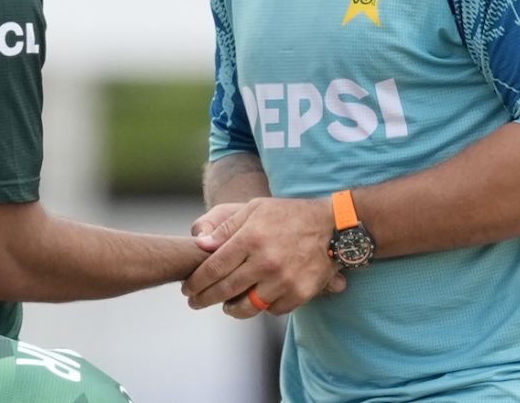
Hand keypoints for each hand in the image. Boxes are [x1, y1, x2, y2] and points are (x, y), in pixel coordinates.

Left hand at [182, 197, 345, 318]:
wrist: (333, 226)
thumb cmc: (288, 215)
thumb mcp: (254, 209)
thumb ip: (225, 227)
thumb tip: (200, 245)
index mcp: (251, 238)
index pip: (213, 268)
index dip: (196, 282)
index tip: (187, 289)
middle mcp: (266, 262)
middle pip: (224, 290)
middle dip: (204, 299)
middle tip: (194, 303)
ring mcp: (284, 281)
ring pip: (246, 307)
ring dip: (230, 309)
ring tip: (224, 306)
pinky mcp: (300, 294)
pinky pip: (272, 309)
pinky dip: (261, 307)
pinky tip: (256, 299)